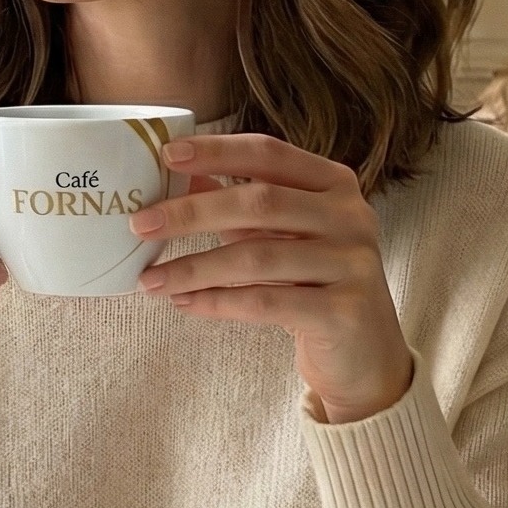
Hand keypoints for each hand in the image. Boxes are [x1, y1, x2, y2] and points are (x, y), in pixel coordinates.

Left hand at [129, 133, 412, 423]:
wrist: (367, 356)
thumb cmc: (317, 285)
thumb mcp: (283, 236)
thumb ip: (243, 204)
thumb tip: (183, 175)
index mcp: (335, 185)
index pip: (269, 154)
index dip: (217, 151)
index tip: (166, 155)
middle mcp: (351, 217)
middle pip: (260, 202)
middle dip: (192, 213)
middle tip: (141, 224)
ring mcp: (352, 264)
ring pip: (257, 257)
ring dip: (194, 267)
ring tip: (150, 279)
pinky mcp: (343, 311)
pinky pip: (266, 302)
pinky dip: (218, 301)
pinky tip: (184, 303)